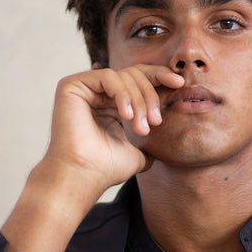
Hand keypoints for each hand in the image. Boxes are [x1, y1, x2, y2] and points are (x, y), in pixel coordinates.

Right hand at [45, 64, 184, 192]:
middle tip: (156, 122)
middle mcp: (97, 93)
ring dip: (139, 100)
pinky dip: (122, 93)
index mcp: (111, 104)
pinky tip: (126, 115)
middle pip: (134, 74)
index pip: (139, 81)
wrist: (84, 177)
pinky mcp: (71, 85)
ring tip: (140, 127)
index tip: (180, 83)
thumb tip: (163, 138)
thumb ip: (150, 138)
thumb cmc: (107, 168)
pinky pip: (107, 76)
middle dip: (151, 96)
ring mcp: (84, 88)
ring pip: (124, 76)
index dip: (160, 78)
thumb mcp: (139, 152)